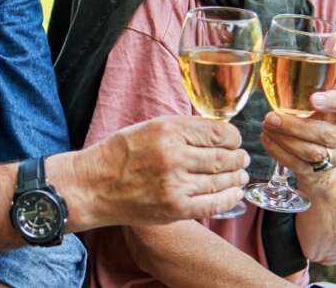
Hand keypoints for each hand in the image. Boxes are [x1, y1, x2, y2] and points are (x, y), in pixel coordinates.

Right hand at [73, 115, 249, 227]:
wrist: (93, 186)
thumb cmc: (119, 155)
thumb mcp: (148, 128)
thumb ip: (182, 129)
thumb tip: (217, 132)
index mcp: (168, 130)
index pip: (218, 132)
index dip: (233, 137)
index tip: (233, 140)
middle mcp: (174, 155)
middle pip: (224, 157)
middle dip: (238, 158)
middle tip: (242, 158)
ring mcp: (175, 184)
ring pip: (222, 180)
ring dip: (237, 178)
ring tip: (240, 175)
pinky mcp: (175, 208)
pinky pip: (214, 203)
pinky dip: (230, 198)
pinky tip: (235, 193)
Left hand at [260, 89, 335, 188]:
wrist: (323, 161)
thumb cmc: (314, 121)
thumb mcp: (313, 105)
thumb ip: (295, 90)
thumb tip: (262, 76)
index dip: (334, 101)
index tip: (313, 99)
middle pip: (325, 133)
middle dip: (293, 125)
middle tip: (271, 117)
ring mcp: (335, 157)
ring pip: (311, 152)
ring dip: (283, 139)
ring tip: (266, 126)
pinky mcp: (319, 173)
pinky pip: (297, 164)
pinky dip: (278, 151)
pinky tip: (266, 138)